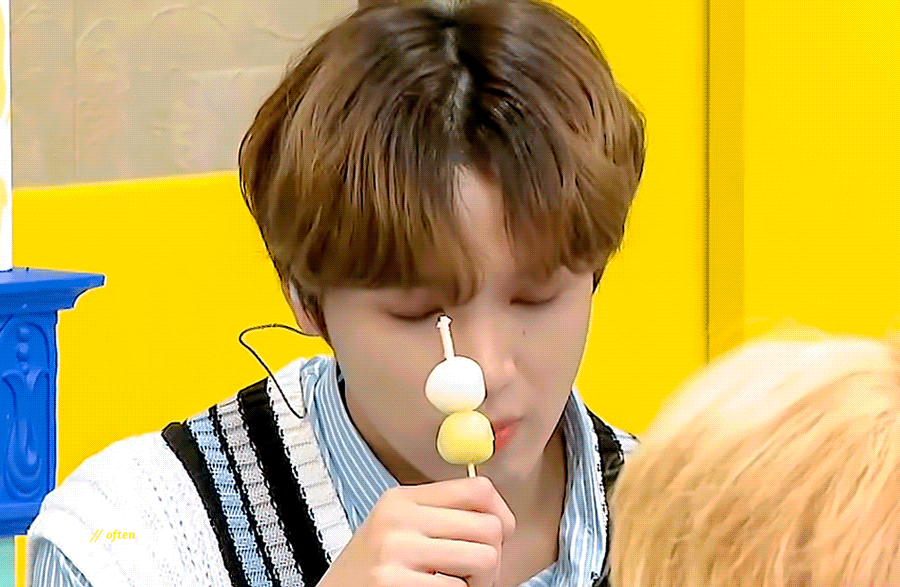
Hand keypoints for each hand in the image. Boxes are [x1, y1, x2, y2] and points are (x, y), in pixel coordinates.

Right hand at [317, 476, 515, 586]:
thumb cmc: (372, 574)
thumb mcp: (397, 531)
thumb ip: (440, 517)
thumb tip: (501, 519)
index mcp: (402, 499)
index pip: (479, 489)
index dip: (502, 516)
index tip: (500, 536)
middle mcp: (398, 519)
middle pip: (489, 527)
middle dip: (491, 558)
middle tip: (470, 576)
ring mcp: (394, 551)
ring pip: (483, 558)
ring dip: (477, 583)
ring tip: (451, 586)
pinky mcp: (394, 583)